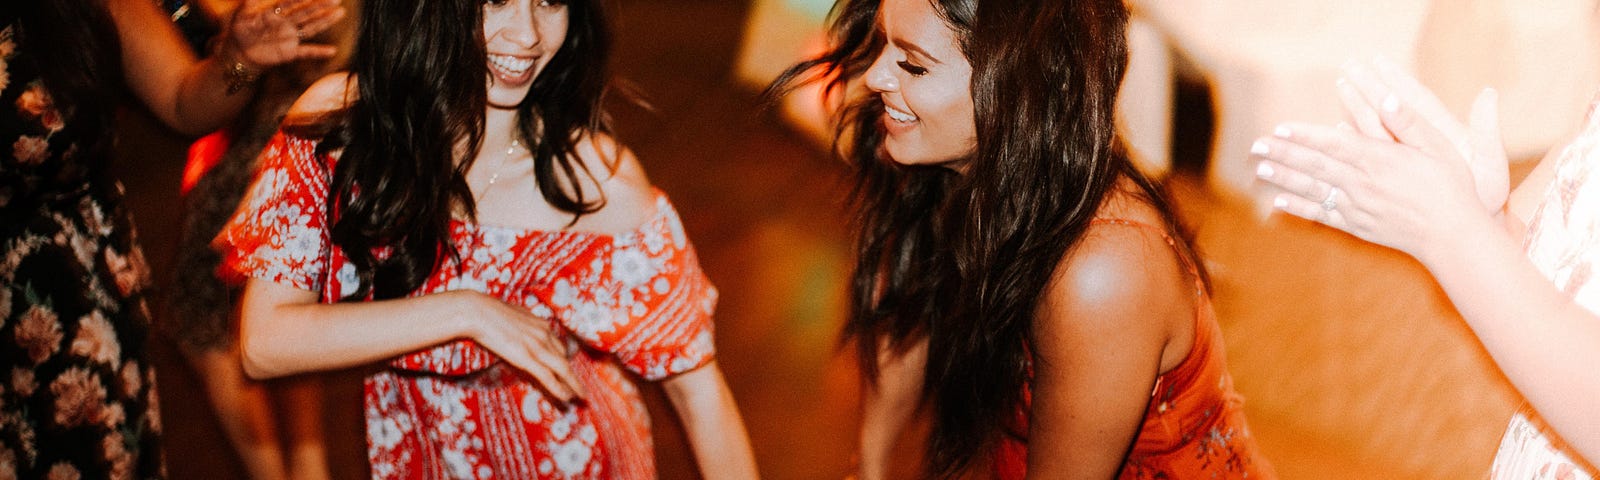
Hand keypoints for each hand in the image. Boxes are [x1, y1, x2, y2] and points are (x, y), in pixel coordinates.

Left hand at [224, 0, 345, 67]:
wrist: (239, 53)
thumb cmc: (239, 30)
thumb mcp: (242, 12)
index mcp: (276, 13)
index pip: (293, 2)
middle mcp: (287, 24)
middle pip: (307, 13)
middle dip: (321, 5)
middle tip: (337, 0)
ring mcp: (290, 38)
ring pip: (311, 27)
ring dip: (325, 21)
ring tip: (340, 13)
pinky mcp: (290, 53)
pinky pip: (307, 52)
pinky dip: (319, 52)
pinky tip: (332, 51)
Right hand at [453, 291, 585, 402]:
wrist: (477, 312)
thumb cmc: (488, 311)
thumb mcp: (512, 315)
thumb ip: (522, 323)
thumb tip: (522, 325)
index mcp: (540, 324)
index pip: (558, 345)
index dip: (563, 359)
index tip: (566, 369)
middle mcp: (544, 335)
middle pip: (564, 358)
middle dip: (572, 375)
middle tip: (579, 387)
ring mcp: (537, 347)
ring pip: (562, 369)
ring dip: (573, 385)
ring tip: (580, 397)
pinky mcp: (527, 358)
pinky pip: (548, 377)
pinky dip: (559, 389)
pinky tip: (566, 397)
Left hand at [1250, 99, 1492, 257]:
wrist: (1454, 236)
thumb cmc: (1451, 186)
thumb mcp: (1438, 146)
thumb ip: (1408, 123)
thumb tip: (1388, 96)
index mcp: (1380, 159)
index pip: (1333, 143)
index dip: (1304, 135)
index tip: (1280, 128)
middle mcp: (1362, 183)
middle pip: (1315, 165)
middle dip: (1283, 154)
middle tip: (1256, 145)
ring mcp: (1357, 207)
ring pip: (1313, 189)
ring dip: (1284, 178)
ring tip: (1260, 169)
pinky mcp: (1357, 226)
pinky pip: (1322, 215)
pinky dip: (1299, 207)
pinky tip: (1279, 201)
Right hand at [1334, 58, 1508, 213]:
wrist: (1468, 228)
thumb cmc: (1482, 198)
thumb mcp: (1490, 163)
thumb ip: (1486, 129)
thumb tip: (1488, 92)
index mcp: (1442, 134)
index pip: (1415, 99)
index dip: (1396, 79)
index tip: (1376, 61)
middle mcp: (1420, 142)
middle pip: (1390, 107)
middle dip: (1369, 85)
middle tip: (1349, 64)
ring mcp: (1405, 158)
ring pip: (1376, 128)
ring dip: (1358, 106)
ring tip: (1341, 86)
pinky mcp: (1395, 174)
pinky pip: (1370, 154)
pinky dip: (1355, 140)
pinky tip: (1340, 130)